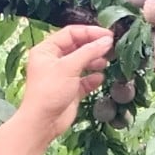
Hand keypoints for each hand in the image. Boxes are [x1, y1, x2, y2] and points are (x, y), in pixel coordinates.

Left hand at [16, 24, 113, 142]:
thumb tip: (106, 41)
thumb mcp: (69, 67)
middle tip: (111, 47)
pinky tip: (100, 78)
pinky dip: (93, 78)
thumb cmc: (49, 92)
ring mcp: (62, 75)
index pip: (70, 33)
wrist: (43, 122)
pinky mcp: (70, 90)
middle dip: (94, 46)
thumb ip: (89, 52)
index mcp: (47, 50)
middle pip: (77, 47)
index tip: (108, 35)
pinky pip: (84, 80)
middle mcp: (53, 60)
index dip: (90, 32)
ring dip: (95, 61)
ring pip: (82, 62)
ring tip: (107, 62)